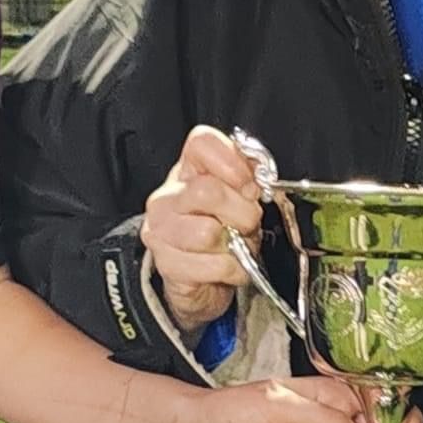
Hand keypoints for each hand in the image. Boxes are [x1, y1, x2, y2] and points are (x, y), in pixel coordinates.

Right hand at [140, 126, 263, 332]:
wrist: (200, 279)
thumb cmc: (222, 231)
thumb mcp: (238, 199)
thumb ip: (248, 177)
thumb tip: (260, 172)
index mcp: (187, 170)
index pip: (202, 143)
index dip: (233, 162)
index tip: (250, 186)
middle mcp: (168, 196)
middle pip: (207, 191)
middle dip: (242, 212)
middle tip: (248, 224)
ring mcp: (162, 231)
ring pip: (207, 233)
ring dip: (237, 245)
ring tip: (237, 247)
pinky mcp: (166, 264)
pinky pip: (212, 265)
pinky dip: (233, 270)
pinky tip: (229, 266)